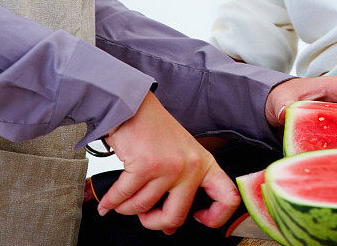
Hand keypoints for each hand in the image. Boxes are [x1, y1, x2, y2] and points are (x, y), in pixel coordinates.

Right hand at [99, 92, 239, 233]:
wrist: (134, 106)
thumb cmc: (155, 131)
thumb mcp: (178, 158)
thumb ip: (179, 190)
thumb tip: (170, 228)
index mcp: (204, 164)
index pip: (228, 198)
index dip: (216, 218)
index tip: (198, 218)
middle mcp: (192, 166)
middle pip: (176, 217)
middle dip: (153, 222)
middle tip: (145, 214)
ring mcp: (170, 167)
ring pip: (143, 209)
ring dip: (126, 207)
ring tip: (124, 195)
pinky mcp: (147, 166)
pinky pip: (124, 198)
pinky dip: (112, 202)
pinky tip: (109, 201)